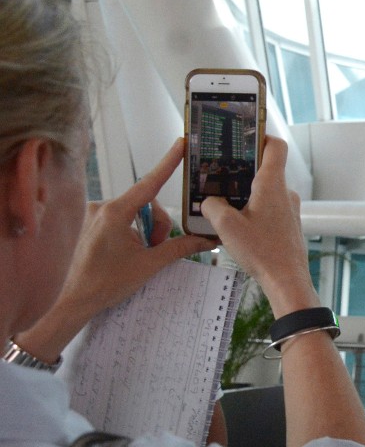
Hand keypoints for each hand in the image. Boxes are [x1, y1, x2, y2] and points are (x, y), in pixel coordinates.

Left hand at [17, 139, 216, 359]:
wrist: (74, 302)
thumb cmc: (107, 283)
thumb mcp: (150, 264)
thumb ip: (180, 246)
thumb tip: (208, 240)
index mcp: (115, 212)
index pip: (149, 183)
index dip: (168, 163)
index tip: (180, 144)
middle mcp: (102, 207)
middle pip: (146, 204)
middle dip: (158, 225)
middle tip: (157, 248)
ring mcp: (95, 214)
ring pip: (136, 212)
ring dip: (146, 231)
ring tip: (143, 254)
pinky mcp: (92, 223)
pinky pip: (123, 219)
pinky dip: (134, 232)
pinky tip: (131, 252)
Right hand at [201, 136, 316, 315]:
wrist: (287, 280)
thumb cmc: (263, 252)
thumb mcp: (225, 226)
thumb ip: (212, 206)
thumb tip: (210, 201)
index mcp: (273, 185)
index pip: (275, 146)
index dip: (261, 137)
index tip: (245, 136)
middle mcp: (285, 193)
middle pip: (266, 169)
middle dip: (243, 170)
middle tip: (221, 174)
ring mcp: (289, 209)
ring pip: (266, 192)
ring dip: (247, 194)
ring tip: (225, 204)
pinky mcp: (289, 225)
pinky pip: (270, 209)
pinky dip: (254, 210)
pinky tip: (238, 224)